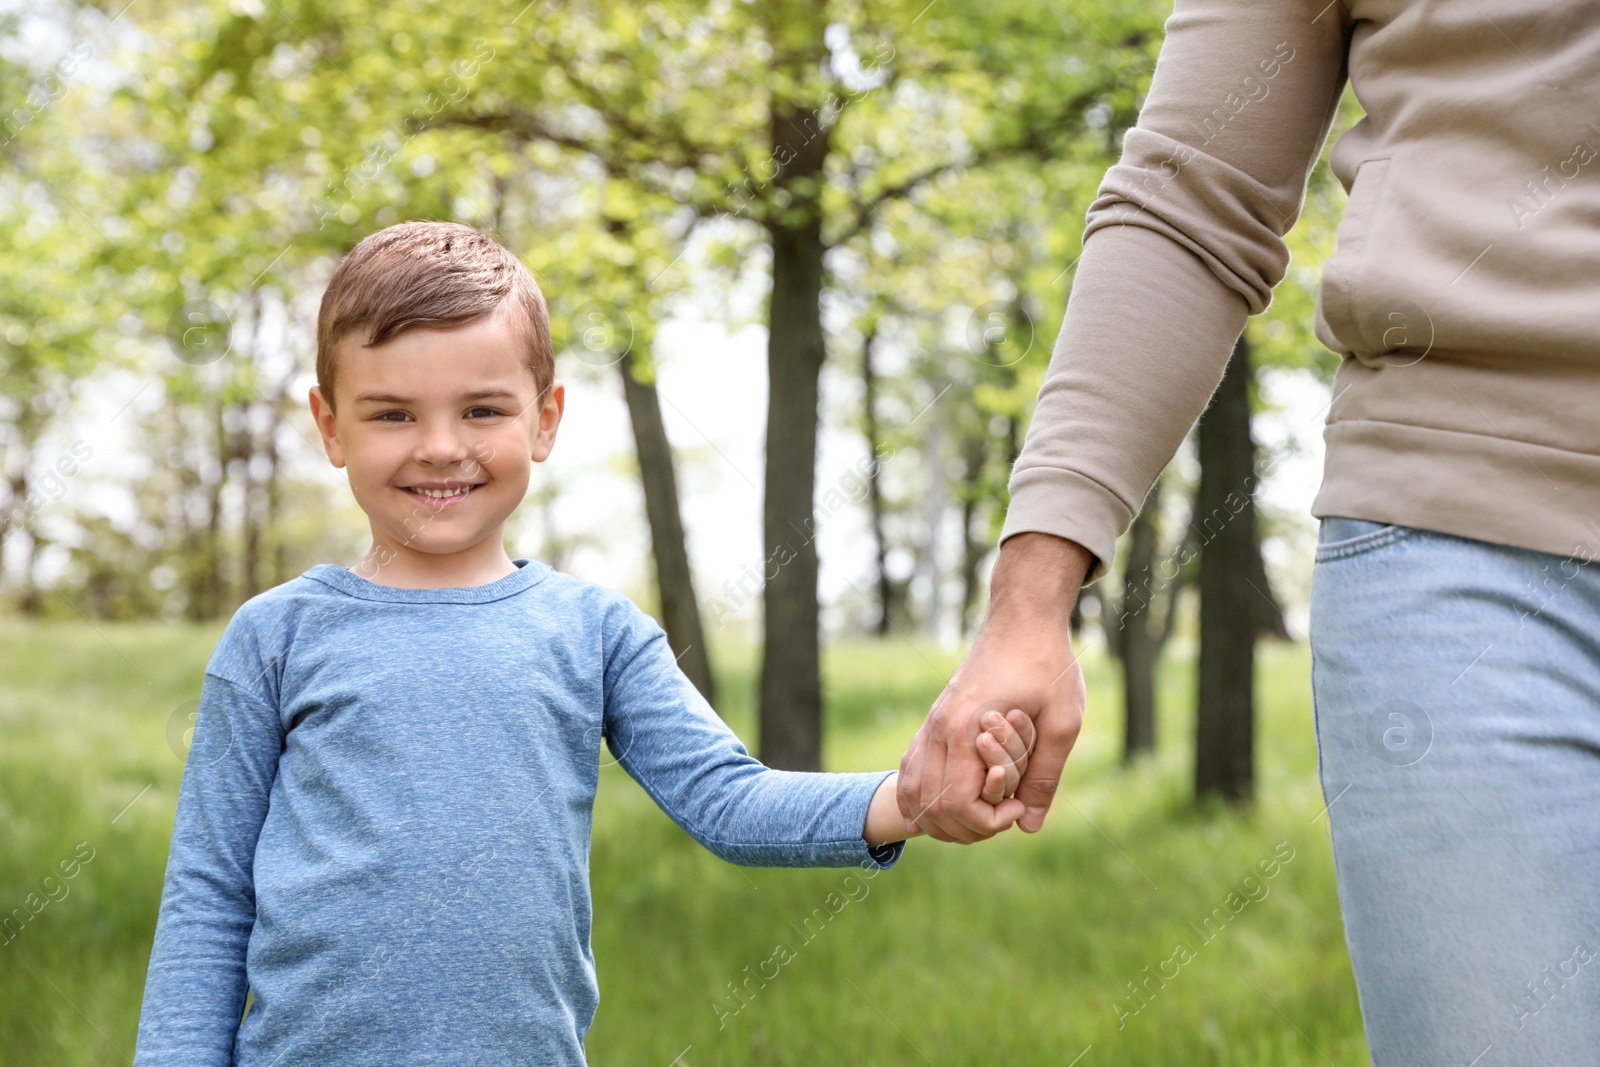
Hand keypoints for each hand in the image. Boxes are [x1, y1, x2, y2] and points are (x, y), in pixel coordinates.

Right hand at [898, 533, 1092, 843]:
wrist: (1022, 618)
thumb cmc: (1047, 665)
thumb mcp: (1062, 723)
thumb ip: (1045, 776)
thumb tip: (1029, 825)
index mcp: (966, 731)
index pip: (958, 805)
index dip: (988, 822)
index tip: (1019, 806)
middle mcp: (939, 730)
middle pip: (929, 807)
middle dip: (966, 828)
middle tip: (1004, 816)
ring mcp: (930, 724)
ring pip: (911, 792)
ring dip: (940, 818)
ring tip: (981, 815)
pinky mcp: (933, 719)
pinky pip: (910, 771)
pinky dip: (922, 797)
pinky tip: (951, 802)